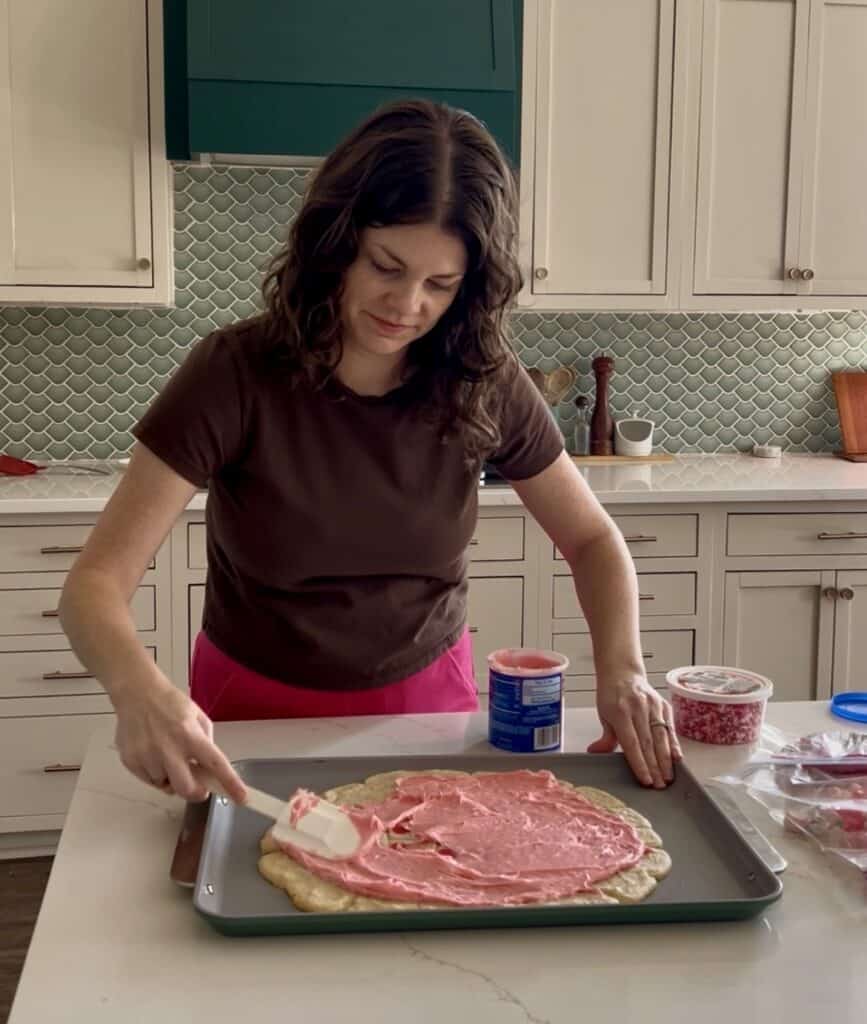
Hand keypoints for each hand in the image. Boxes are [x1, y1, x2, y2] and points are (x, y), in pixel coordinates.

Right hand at [112, 675, 246, 802]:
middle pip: (186, 788)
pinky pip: (149, 780)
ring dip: (172, 778)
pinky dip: (155, 774)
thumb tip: (207, 768)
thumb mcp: (198, 716)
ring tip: (168, 756)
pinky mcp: (131, 761)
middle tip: (199, 788)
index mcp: (190, 734)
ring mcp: (148, 756)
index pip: (215, 763)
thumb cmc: (171, 704)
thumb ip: (205, 741)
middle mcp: (169, 748)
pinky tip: (153, 754)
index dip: (230, 782)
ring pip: (165, 785)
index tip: (242, 798)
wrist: (137, 693)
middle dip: (196, 794)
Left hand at [588, 674, 682, 787]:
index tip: (646, 780)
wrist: (622, 671)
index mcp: (620, 711)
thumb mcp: (604, 714)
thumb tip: (596, 753)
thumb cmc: (611, 695)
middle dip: (655, 767)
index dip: (640, 763)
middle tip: (660, 786)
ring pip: (661, 736)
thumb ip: (606, 737)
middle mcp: (638, 708)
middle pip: (648, 742)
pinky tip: (677, 758)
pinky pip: (670, 727)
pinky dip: (674, 744)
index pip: (632, 743)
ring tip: (668, 777)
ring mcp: (653, 705)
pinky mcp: (664, 705)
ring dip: (666, 759)